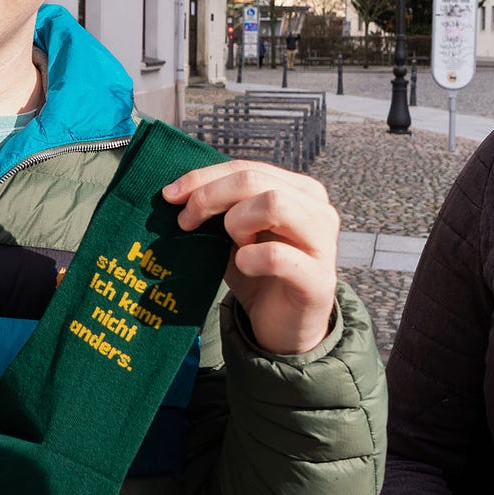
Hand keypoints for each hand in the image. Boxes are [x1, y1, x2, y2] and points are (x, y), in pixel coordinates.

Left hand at [162, 160, 337, 354]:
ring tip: (233, 244)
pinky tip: (243, 265)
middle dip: (210, 196)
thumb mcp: (233, 233)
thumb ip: (218, 208)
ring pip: (273, 204)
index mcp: (298, 190)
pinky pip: (276, 256)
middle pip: (255, 180)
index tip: (170, 194)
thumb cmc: (257, 272)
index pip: (246, 168)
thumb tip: (175, 191)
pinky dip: (250, 259)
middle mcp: (317, 209)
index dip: (204, 177)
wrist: (282, 325)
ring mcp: (323, 242)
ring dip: (237, 222)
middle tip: (186, 221)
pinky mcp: (318, 279)